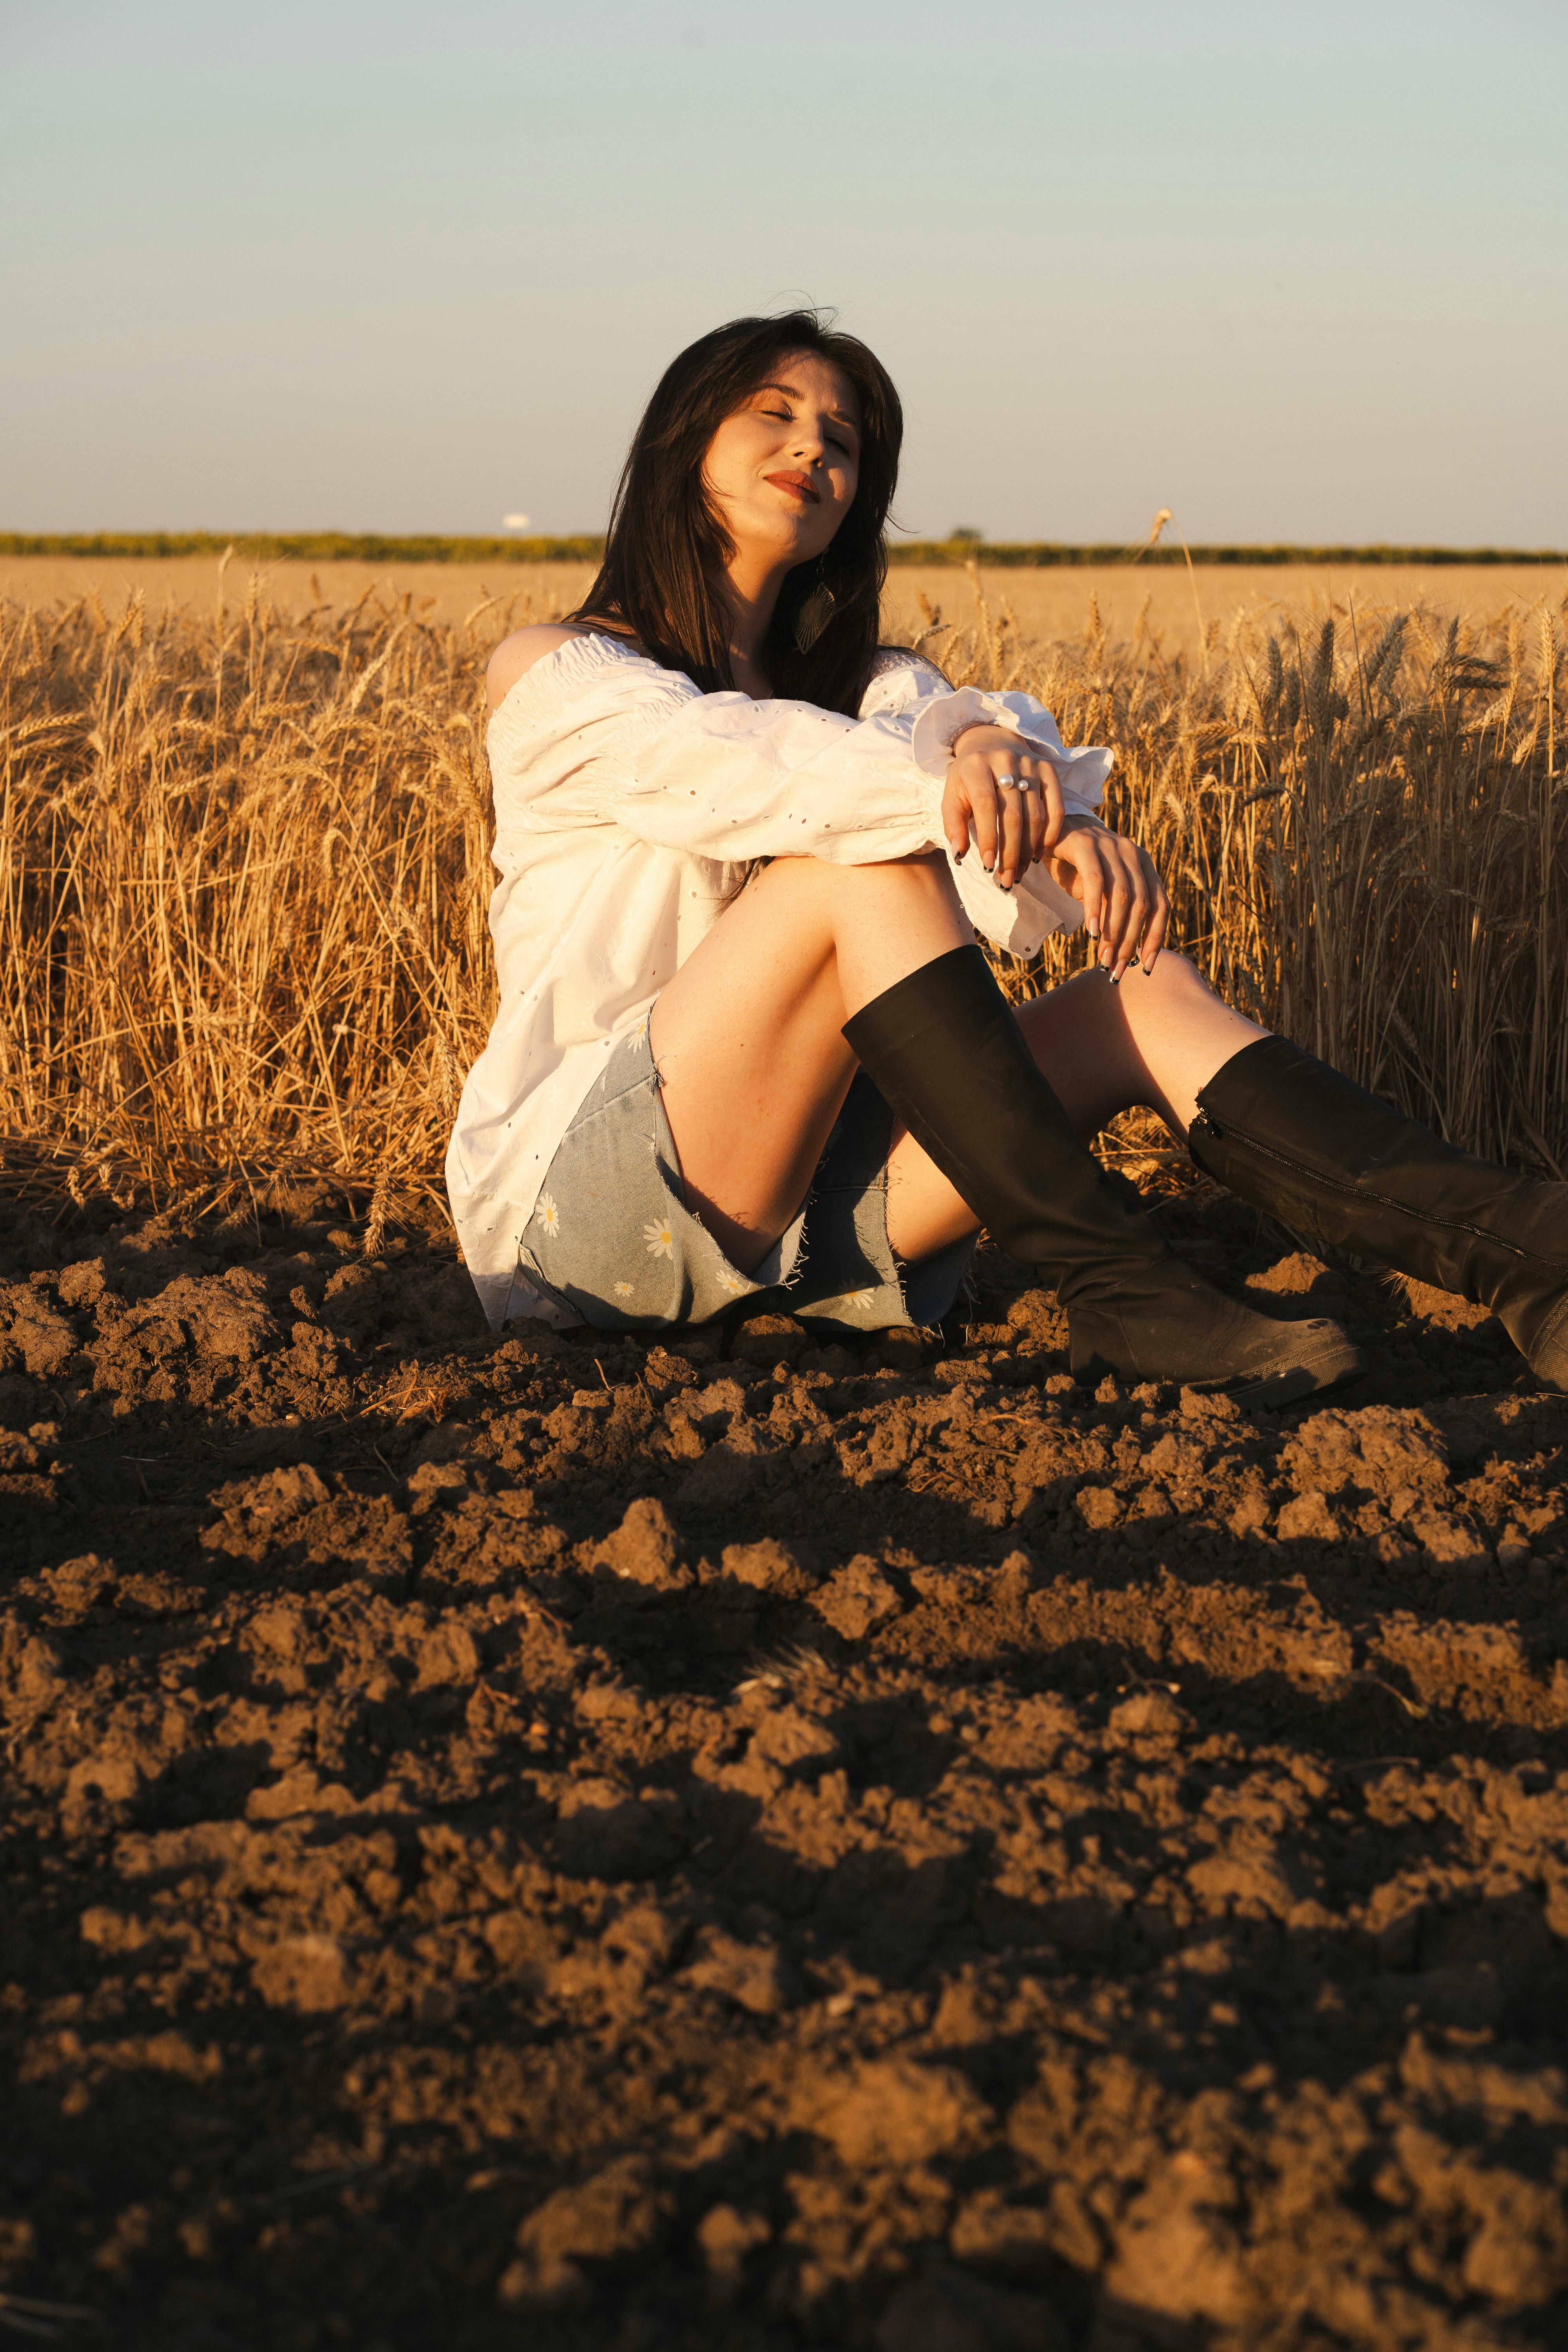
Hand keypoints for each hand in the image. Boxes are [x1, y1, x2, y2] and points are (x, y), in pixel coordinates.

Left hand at [941, 725, 1064, 890]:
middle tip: (1007, 879)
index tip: (987, 865)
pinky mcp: (1048, 769)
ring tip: (1020, 872)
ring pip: (1036, 814)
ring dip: (1029, 849)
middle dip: (1010, 852)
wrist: (990, 742)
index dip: (988, 837)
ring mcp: (1030, 764)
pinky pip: (1056, 806)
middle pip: (1013, 814)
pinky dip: (1050, 834)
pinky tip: (1039, 854)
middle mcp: (1005, 761)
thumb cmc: (967, 778)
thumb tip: (959, 855)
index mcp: (976, 766)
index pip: (986, 805)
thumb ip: (953, 825)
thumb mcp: (952, 796)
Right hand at [1046, 818, 1170, 978]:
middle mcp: (1133, 853)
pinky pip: (1096, 882)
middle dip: (1131, 942)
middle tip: (1116, 969)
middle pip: (1142, 905)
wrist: (1049, 830)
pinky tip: (1090, 934)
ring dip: (1113, 933)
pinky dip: (1095, 911)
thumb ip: (1117, 913)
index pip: (1160, 906)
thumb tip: (1127, 955)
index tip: (1145, 967)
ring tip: (1103, 959)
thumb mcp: (1102, 892)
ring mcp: (1111, 846)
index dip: (1155, 938)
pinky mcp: (1086, 844)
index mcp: (1144, 865)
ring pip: (1123, 896)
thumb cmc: (1075, 867)